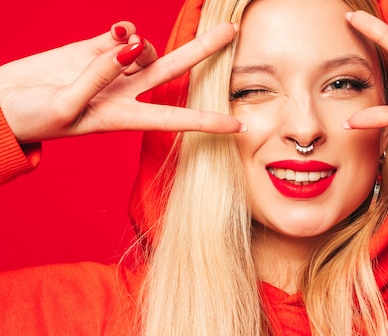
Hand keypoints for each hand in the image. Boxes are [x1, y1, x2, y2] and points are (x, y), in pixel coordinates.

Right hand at [0, 21, 243, 142]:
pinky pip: (122, 35)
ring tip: (121, 43)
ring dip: (143, 41)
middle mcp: (125, 94)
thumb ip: (97, 76)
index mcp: (123, 118)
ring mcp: (112, 70)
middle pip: (175, 71)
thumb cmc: (31, 117)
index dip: (207, 122)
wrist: (2, 102)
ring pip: (147, 48)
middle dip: (204, 50)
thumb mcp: (64, 105)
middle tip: (232, 30)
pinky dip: (126, 30)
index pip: (175, 119)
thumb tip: (128, 47)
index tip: (239, 127)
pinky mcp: (94, 50)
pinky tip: (119, 32)